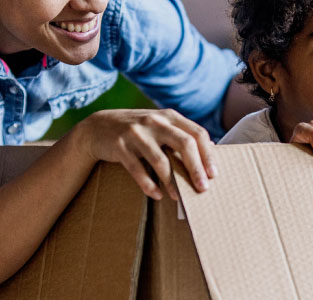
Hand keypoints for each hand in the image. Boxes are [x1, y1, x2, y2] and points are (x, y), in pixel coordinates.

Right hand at [73, 108, 215, 199]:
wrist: (98, 128)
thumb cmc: (137, 131)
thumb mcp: (160, 126)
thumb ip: (182, 135)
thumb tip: (212, 148)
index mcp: (169, 116)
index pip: (197, 133)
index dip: (208, 155)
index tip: (214, 174)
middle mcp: (155, 121)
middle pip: (184, 144)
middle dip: (196, 169)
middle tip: (203, 188)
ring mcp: (136, 133)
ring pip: (160, 160)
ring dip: (172, 182)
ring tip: (179, 197)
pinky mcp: (119, 146)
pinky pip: (137, 169)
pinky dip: (148, 185)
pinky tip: (156, 195)